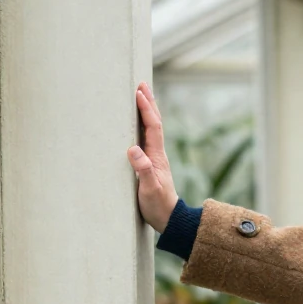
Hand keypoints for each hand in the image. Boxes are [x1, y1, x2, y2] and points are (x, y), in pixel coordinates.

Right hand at [126, 82, 178, 233]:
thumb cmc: (158, 206)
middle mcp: (157, 154)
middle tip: (141, 84)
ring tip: (140, 95)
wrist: (169, 219)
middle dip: (148, 103)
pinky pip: (145, 138)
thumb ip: (143, 171)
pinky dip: (141, 125)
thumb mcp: (148, 190)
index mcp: (157, 157)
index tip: (139, 92)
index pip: (153, 127)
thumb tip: (133, 150)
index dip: (146, 109)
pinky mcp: (149, 164)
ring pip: (150, 129)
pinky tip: (136, 123)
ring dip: (146, 111)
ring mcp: (154, 158)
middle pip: (154, 123)